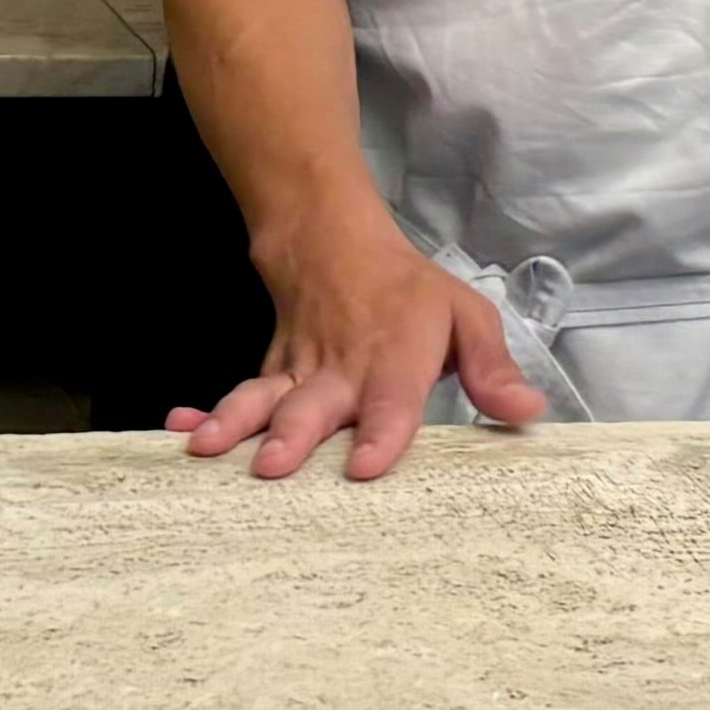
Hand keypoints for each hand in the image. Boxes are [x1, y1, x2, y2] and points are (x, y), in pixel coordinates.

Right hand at [168, 214, 545, 481]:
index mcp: (396, 358)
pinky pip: (237, 393)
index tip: (366, 466)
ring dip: (237, 424)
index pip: (391, 400)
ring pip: (264, 400)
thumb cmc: (408, 294)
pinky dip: (205, 410)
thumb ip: (491, 369)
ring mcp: (298, 375)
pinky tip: (181, 430)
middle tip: (272, 467)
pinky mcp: (269, 376)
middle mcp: (342, 372)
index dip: (380, 432)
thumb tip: (528, 413)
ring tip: (208, 449)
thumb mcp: (466, 316)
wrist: (331, 241)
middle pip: (315, 406)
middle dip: (294, 437)